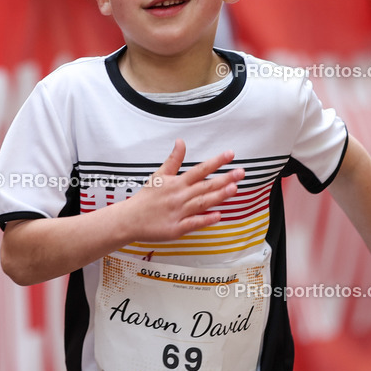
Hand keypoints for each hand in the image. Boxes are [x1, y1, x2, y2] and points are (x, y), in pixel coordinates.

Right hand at [123, 140, 243, 241]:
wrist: (129, 219)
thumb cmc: (146, 198)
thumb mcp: (159, 175)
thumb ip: (173, 159)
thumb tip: (181, 142)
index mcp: (176, 183)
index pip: (200, 169)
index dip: (216, 161)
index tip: (230, 154)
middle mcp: (179, 196)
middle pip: (205, 186)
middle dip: (224, 178)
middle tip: (241, 172)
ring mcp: (179, 212)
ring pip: (202, 203)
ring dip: (218, 196)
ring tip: (234, 188)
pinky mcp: (176, 228)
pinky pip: (193, 223)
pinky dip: (205, 219)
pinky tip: (218, 215)